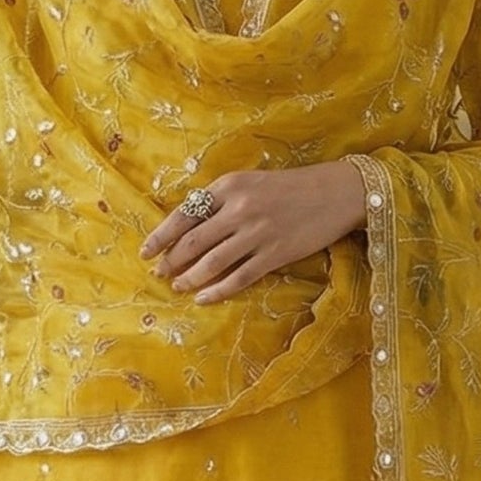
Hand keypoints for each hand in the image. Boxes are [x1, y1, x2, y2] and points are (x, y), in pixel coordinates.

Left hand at [140, 158, 367, 302]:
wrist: (335, 192)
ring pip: (212, 263)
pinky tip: (205, 298)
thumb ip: (221, 201)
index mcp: (229, 186)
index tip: (145, 252)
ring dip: (191, 278)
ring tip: (179, 287)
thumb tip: (188, 228)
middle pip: (193, 242)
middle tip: (160, 274)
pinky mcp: (276, 254)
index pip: (184, 214)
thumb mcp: (250, 182)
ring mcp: (258, 233)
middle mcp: (240, 208)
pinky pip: (239, 278)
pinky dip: (218, 291)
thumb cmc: (290, 187)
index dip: (161, 237)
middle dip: (172, 261)